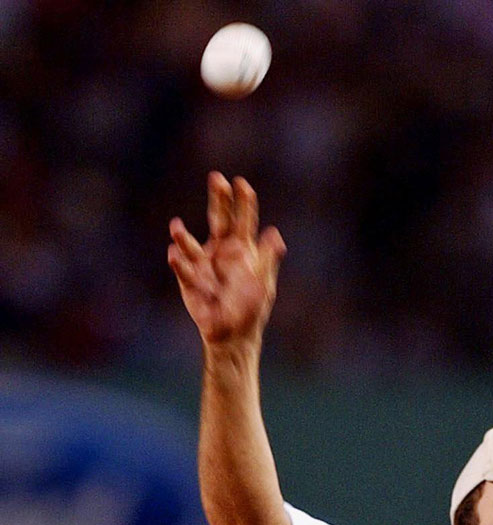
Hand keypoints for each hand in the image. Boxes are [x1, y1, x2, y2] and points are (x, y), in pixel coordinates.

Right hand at [168, 172, 285, 345]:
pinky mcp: (189, 280)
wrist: (232, 334)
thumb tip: (275, 234)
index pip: (243, 221)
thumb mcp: (263, 284)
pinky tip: (173, 254)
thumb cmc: (250, 308)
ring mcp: (202, 264)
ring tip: (176, 227)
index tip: (242, 184)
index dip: (243, 203)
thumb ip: (266, 259)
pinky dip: (179, 263)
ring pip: (191, 244)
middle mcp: (220, 250)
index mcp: (241, 250)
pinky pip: (183, 269)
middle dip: (218, 200)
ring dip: (182, 236)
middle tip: (217, 179)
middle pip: (219, 220)